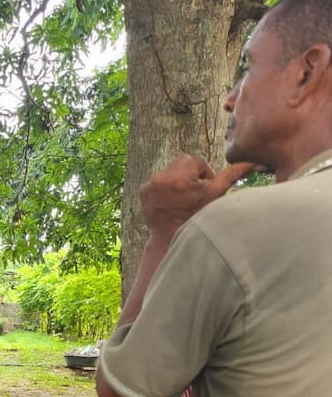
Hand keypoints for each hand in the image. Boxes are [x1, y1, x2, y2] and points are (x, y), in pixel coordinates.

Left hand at [139, 155, 256, 238]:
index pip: (197, 161)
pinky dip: (165, 185)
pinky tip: (169, 199)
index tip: (202, 190)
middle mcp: (162, 178)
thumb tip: (253, 162)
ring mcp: (149, 184)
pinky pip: (157, 178)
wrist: (172, 236)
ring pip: (170, 168)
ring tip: (181, 196)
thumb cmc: (197, 215)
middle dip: (190, 172)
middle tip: (193, 191)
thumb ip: (233, 175)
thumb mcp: (216, 195)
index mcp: (180, 177)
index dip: (204, 175)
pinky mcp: (142, 190)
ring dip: (178, 177)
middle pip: (182, 160)